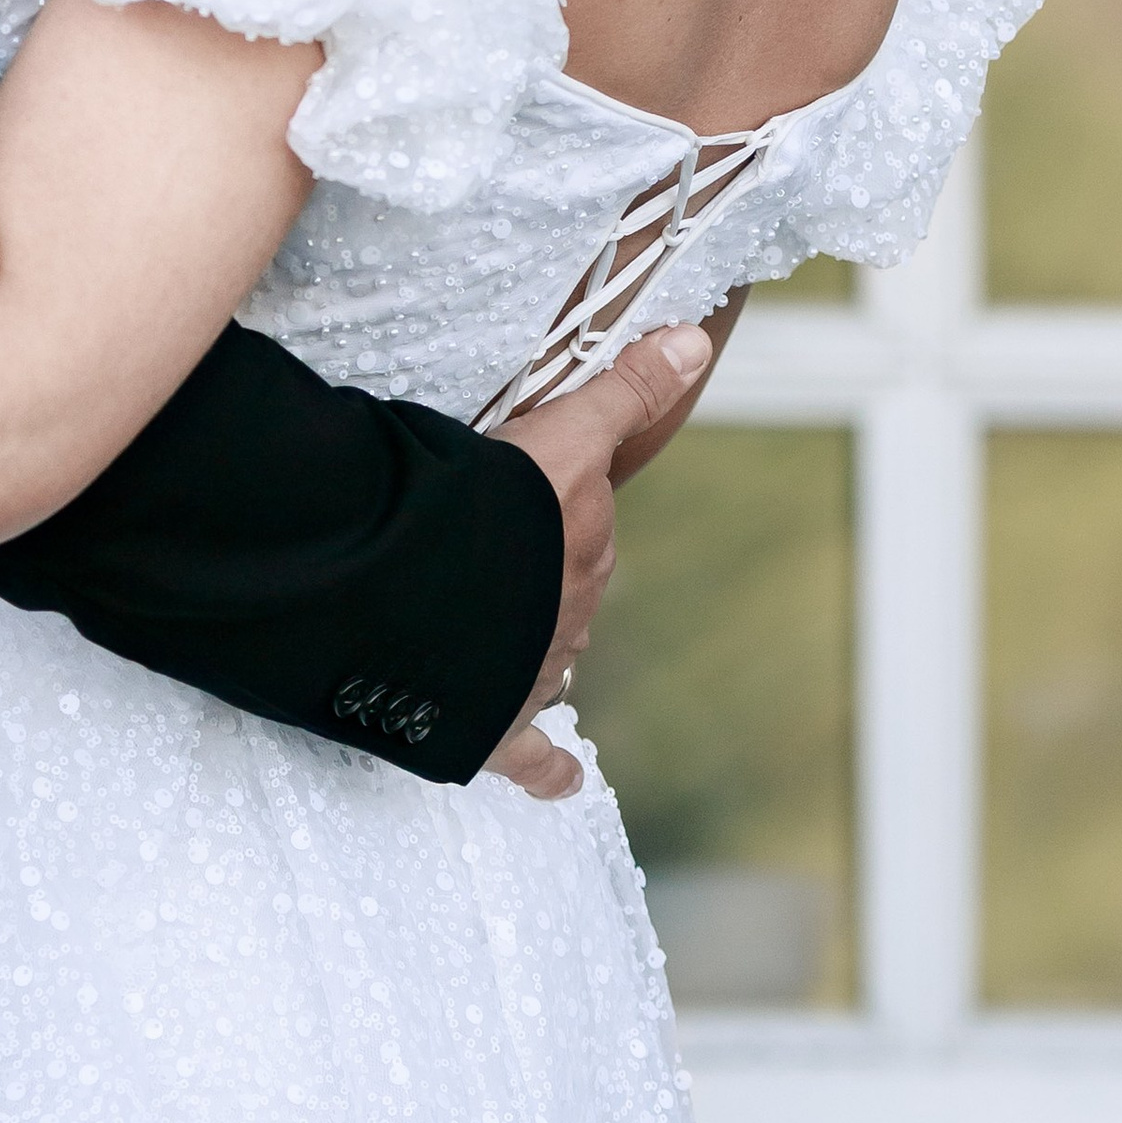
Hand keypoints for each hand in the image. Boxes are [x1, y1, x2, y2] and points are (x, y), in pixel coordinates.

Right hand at [478, 321, 712, 802]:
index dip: (547, 512)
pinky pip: (533, 758)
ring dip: (527, 647)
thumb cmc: (484, 504)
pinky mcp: (493, 727)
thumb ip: (624, 390)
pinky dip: (551, 770)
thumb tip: (696, 340)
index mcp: (582, 549)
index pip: (579, 530)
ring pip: (545, 660)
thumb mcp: (560, 431)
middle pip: (562, 593)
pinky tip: (565, 782)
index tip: (517, 499)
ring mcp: (531, 675)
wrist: (425, 589)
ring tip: (490, 630)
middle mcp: (567, 615)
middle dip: (536, 576)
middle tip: (488, 551)